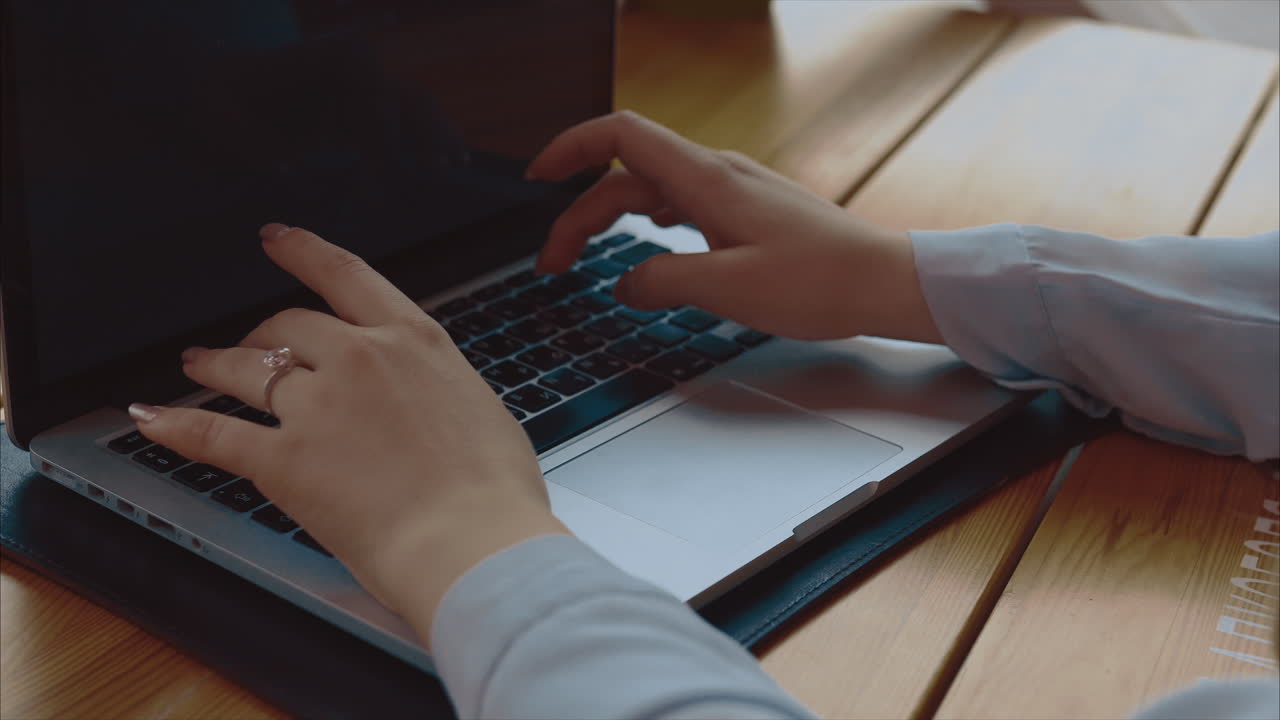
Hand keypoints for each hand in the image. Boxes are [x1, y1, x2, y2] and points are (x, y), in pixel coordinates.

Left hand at [130, 224, 565, 645]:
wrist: (473, 540)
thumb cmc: (494, 489)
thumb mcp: (480, 410)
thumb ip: (439, 390)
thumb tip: (427, 400)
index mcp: (413, 341)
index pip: (345, 276)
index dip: (303, 251)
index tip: (277, 239)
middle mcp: (359, 358)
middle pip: (289, 324)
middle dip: (260, 332)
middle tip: (247, 343)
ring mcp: (317, 406)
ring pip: (245, 368)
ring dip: (213, 364)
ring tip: (196, 366)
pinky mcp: (284, 458)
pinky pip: (214, 435)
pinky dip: (176, 426)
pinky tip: (152, 420)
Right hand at [528, 111, 941, 343]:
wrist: (886, 282)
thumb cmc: (821, 283)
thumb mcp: (729, 291)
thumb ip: (663, 283)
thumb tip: (623, 285)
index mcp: (707, 180)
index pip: (621, 137)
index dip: (570, 149)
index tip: (537, 178)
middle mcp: (718, 175)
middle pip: (627, 176)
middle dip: (579, 215)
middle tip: (553, 265)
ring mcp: (735, 191)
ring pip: (653, 193)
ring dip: (611, 222)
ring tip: (584, 261)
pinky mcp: (749, 212)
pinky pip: (683, 206)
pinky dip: (648, 225)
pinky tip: (647, 249)